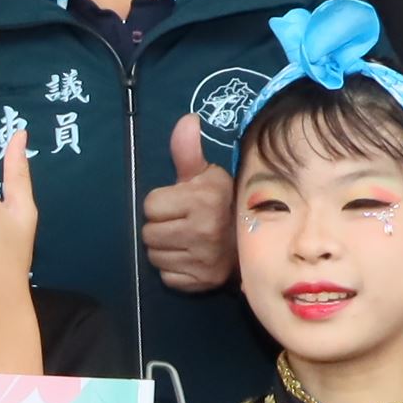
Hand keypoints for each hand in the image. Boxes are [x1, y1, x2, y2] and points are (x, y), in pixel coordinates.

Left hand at [141, 110, 233, 294]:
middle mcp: (203, 231)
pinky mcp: (201, 282)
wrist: (254, 241)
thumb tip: (187, 120)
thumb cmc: (223, 203)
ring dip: (165, 249)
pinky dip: (174, 270)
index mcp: (202, 200)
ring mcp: (202, 260)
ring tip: (185, 240)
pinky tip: (190, 258)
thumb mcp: (207, 175)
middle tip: (181, 223)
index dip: (162, 204)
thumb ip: (188, 151)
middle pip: (148, 233)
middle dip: (161, 227)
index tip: (180, 204)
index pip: (150, 206)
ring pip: (154, 257)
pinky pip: (167, 277)